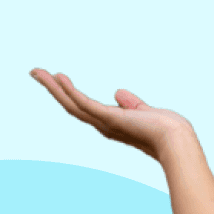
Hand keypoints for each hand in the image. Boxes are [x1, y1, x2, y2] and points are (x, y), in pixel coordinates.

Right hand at [30, 69, 193, 161]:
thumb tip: (118, 92)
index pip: (84, 107)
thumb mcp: (145, 111)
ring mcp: (106, 123)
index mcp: (112, 124)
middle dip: (53, 89)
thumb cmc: (168, 130)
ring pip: (71, 104)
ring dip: (53, 87)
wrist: (177, 141)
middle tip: (35, 72)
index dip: (69, 94)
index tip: (58, 79)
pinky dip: (71, 91)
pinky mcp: (111, 119)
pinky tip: (60, 77)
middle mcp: (104, 126)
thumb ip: (131, 103)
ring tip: (37, 71)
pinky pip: (85, 103)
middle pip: (71, 105)